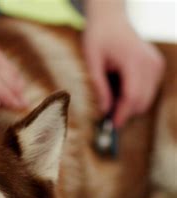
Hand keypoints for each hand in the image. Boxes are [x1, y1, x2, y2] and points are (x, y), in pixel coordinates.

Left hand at [83, 5, 164, 127]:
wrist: (111, 21)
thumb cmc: (97, 39)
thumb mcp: (91, 62)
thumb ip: (98, 86)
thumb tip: (103, 111)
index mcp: (133, 60)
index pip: (132, 95)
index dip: (122, 113)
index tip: (111, 126)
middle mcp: (149, 62)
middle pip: (142, 100)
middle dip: (125, 112)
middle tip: (106, 118)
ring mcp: (156, 64)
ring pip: (146, 98)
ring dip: (129, 104)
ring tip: (110, 96)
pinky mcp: (156, 66)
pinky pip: (148, 90)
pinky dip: (134, 95)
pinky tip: (119, 87)